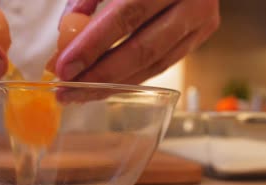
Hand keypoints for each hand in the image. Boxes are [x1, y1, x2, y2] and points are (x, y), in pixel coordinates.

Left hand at [56, 0, 219, 83]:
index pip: (126, 16)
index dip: (92, 45)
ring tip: (78, 94)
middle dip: (100, 75)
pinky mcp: (199, 36)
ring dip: (112, 85)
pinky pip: (160, 66)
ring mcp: (201, 21)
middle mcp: (192, 2)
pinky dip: (128, 79)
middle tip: (67, 90)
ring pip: (152, 64)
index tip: (64, 67)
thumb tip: (65, 38)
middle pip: (142, 49)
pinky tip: (102, 87)